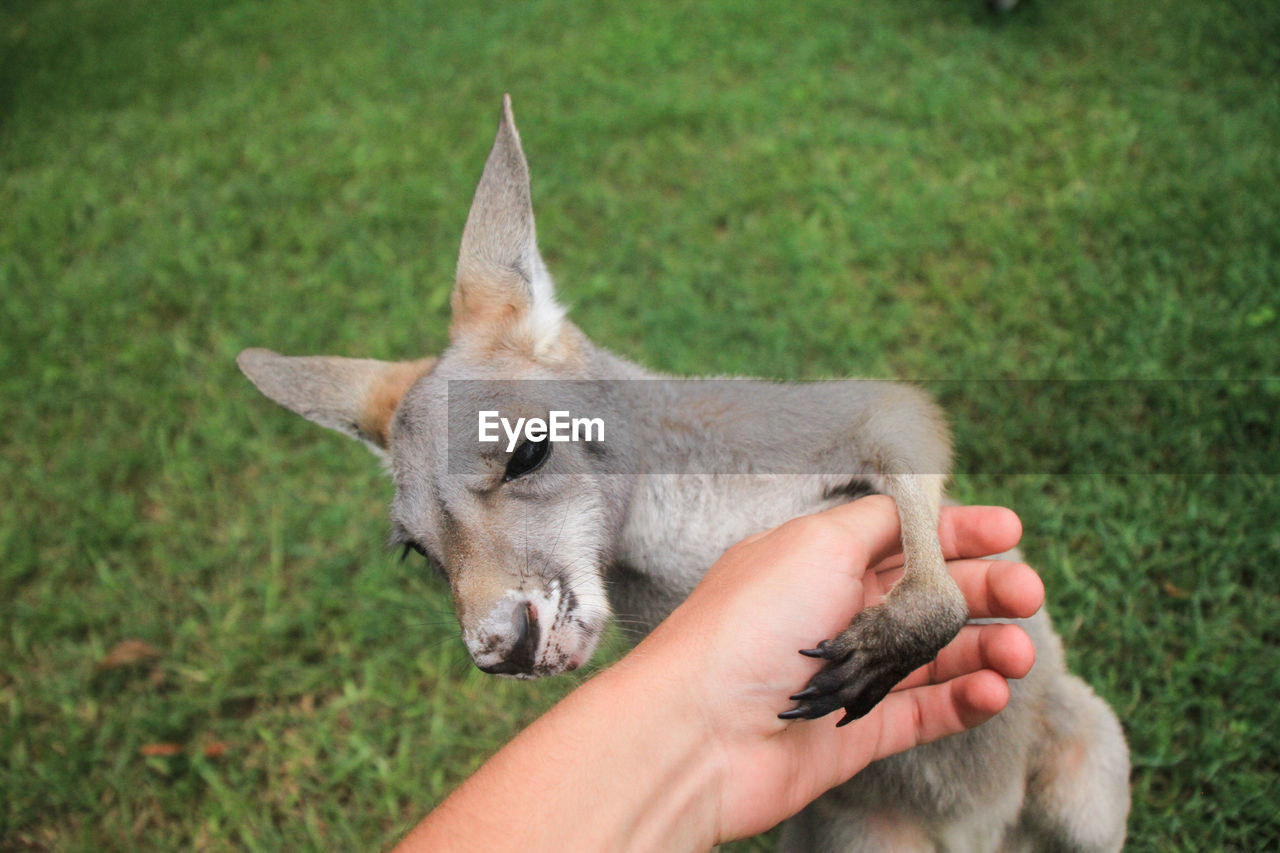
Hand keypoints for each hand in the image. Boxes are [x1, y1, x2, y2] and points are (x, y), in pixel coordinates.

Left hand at [628, 496, 1041, 841]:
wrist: (698, 729)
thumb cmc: (750, 624)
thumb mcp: (817, 542)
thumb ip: (877, 523)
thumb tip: (915, 505)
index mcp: (820, 559)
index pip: (903, 538)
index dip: (958, 533)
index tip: (1010, 531)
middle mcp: (835, 611)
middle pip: (929, 595)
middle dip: (984, 589)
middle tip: (1029, 594)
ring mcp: (847, 673)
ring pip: (935, 655)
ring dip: (985, 647)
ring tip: (1021, 653)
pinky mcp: (854, 730)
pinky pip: (923, 711)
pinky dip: (964, 700)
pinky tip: (994, 690)